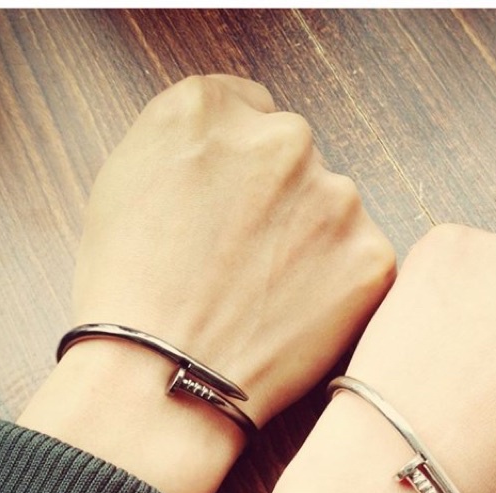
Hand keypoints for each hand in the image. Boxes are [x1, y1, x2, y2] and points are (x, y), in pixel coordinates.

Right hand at [19, 75, 393, 492]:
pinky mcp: (371, 257)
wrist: (162, 379)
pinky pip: (360, 258)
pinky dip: (339, 284)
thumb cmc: (130, 295)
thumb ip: (184, 144)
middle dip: (276, 197)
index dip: (238, 164)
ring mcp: (335, 198)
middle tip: (247, 259)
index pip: (246, 109)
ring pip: (332, 208)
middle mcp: (281, 138)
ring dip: (311, 239)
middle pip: (293, 157)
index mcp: (208, 110)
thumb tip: (226, 143)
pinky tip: (298, 316)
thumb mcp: (124, 185)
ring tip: (268, 297)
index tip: (234, 201)